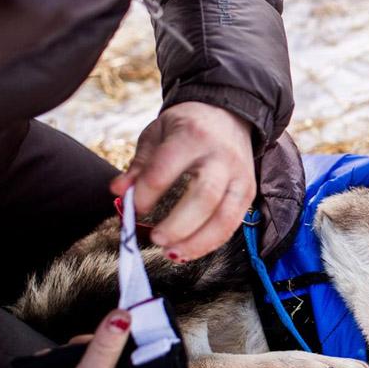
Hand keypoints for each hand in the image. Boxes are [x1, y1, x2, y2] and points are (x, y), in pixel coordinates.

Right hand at [38, 310, 145, 367]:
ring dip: (70, 357)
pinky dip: (60, 366)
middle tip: (74, 354)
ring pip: (89, 363)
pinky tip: (50, 365)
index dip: (119, 344)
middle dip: (87, 350)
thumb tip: (124, 316)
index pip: (136, 361)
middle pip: (111, 359)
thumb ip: (106, 347)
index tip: (103, 335)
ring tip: (57, 361)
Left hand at [111, 102, 255, 260]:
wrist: (230, 114)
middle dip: (178, 224)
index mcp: (192, 136)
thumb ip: (140, 165)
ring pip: (225, 216)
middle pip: (204, 197)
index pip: (166, 169)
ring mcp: (239, 176)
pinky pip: (233, 223)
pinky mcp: (249, 191)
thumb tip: (119, 193)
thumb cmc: (187, 126)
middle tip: (156, 239)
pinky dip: (212, 242)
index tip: (134, 208)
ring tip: (173, 253)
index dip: (147, 193)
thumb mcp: (158, 134)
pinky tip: (190, 250)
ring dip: (198, 241)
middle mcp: (221, 157)